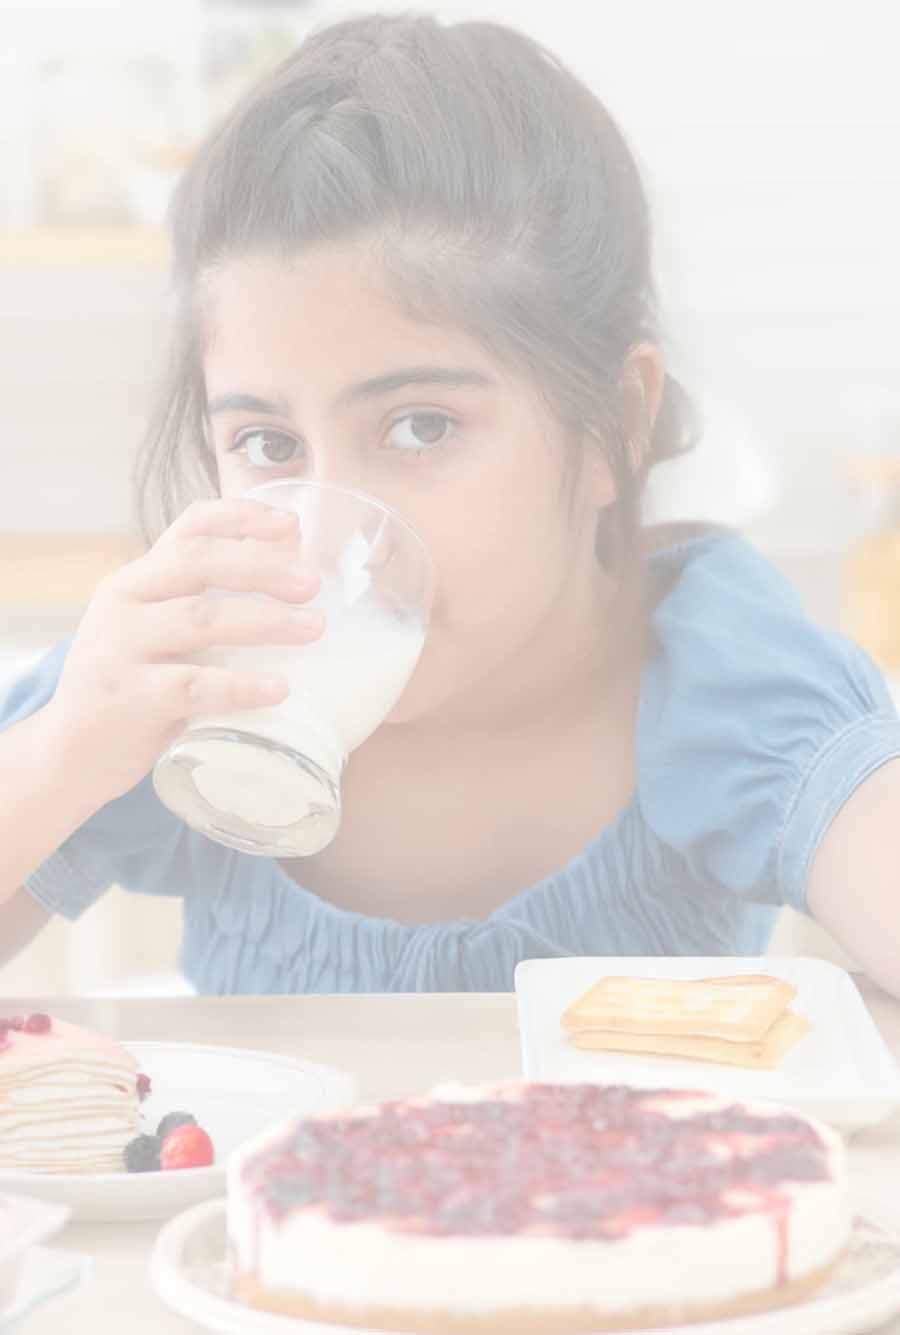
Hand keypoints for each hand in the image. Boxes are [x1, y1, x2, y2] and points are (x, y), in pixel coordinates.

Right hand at [42, 498, 322, 806]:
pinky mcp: (131, 699)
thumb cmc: (132, 688)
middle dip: (263, 567)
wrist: (70, 754)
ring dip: (266, 621)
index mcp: (135, 580)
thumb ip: (202, 600)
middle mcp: (124, 603)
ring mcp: (122, 649)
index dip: (242, 518)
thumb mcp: (154, 631)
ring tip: (314, 628)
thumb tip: (287, 564)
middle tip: (312, 583)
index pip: (189, 528)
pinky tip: (278, 688)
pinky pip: (194, 685)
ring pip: (202, 619)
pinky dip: (242, 685)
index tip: (290, 526)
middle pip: (199, 563)